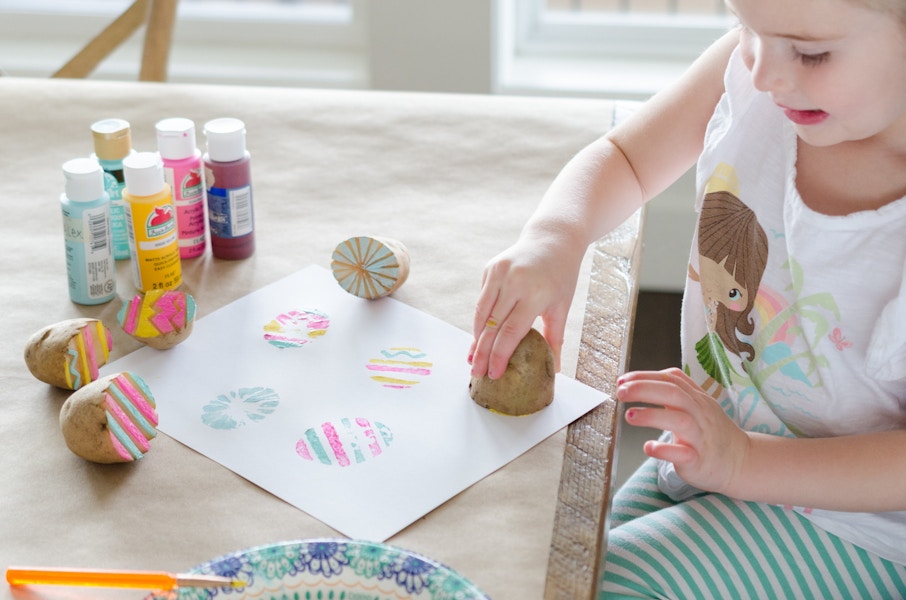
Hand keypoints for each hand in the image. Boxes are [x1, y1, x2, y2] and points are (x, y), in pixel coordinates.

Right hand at [469, 236, 583, 379]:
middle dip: (482, 352)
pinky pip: (482, 299)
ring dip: (475, 338)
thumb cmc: (561, 276)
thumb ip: (554, 338)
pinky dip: (479, 319)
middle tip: (476, 373)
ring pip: (480, 313)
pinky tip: (478, 336)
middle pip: (492, 325)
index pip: (512, 331)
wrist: (553, 239)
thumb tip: (555, 369)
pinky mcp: (490, 268)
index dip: (500, 355)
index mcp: (535, 294)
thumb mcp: (562, 306)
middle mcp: (514, 282)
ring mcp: (499, 273)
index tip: (494, 373)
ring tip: (472, 358)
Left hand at [617, 368, 749, 495]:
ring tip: (629, 416)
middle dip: (643, 389)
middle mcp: (699, 414)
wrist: (741, 461)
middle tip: (620, 392)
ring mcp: (700, 437)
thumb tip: (639, 381)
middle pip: (673, 393)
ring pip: (679, 420)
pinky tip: (648, 447)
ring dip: (651, 415)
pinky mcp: (699, 460)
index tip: (622, 380)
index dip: (645, 376)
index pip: (671, 378)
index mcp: (696, 399)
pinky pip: (683, 453)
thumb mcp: (698, 405)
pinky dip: (664, 450)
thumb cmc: (711, 432)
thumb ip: (675, 392)